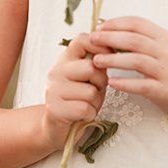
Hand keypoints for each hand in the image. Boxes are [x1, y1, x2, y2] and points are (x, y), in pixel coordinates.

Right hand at [40, 32, 114, 151]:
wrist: (57, 128)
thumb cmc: (79, 100)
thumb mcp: (90, 78)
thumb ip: (98, 64)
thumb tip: (114, 48)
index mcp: (66, 59)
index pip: (82, 40)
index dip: (100, 45)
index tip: (108, 56)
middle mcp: (57, 71)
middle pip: (91, 68)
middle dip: (101, 82)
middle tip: (95, 90)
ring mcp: (53, 89)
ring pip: (90, 91)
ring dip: (95, 102)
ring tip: (87, 105)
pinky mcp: (54, 109)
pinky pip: (84, 109)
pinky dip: (89, 115)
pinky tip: (82, 116)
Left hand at [90, 16, 167, 123]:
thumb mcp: (162, 48)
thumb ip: (141, 39)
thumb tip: (109, 30)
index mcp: (163, 37)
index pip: (137, 23)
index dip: (117, 23)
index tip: (99, 26)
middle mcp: (165, 51)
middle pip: (134, 40)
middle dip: (110, 38)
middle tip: (92, 39)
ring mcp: (166, 71)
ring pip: (137, 61)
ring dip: (114, 60)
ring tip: (96, 61)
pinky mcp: (164, 90)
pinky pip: (143, 85)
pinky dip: (126, 83)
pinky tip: (111, 83)